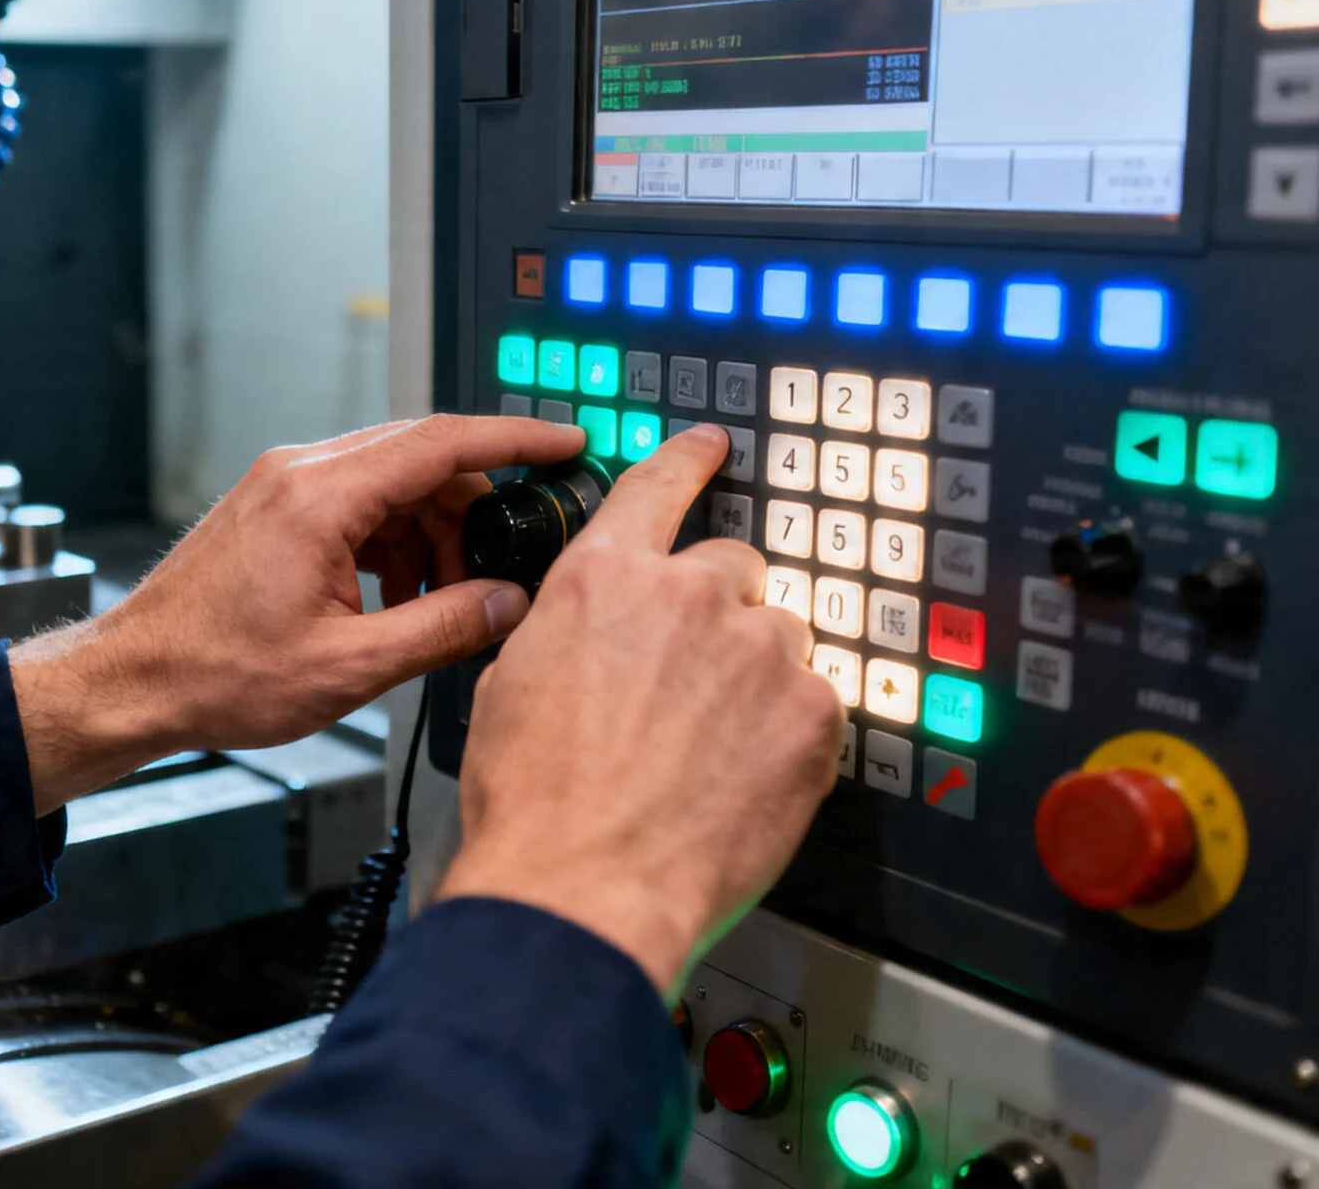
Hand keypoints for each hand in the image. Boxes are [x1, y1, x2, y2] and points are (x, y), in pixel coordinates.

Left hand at [9, 414, 586, 812]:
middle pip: (420, 460)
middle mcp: (300, 473)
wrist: (132, 681)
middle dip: (473, 512)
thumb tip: (508, 605)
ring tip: (438, 603)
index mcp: (319, 496)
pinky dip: (393, 543)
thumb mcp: (350, 666)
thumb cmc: (213, 674)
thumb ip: (442, 627)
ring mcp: (283, 486)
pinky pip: (358, 505)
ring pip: (392, 484)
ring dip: (431, 535)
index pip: (440, 441)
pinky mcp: (274, 508)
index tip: (562, 443)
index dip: (513, 440)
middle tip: (501, 570)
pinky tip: (396, 600)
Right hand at [436, 424, 844, 991]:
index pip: (657, 488)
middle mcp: (687, 596)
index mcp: (604, 578)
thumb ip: (573, 629)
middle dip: (718, 618)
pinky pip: (816, 705)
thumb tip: (596, 634)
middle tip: (689, 690)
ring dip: (755, 680)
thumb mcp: (513, 684)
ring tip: (709, 753)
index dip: (687, 460)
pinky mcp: (814, 713)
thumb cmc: (535, 802)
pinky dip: (788, 738)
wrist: (582, 886)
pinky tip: (740, 782)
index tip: (710, 444)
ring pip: (779, 641)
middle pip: (733, 571)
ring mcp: (759, 651)